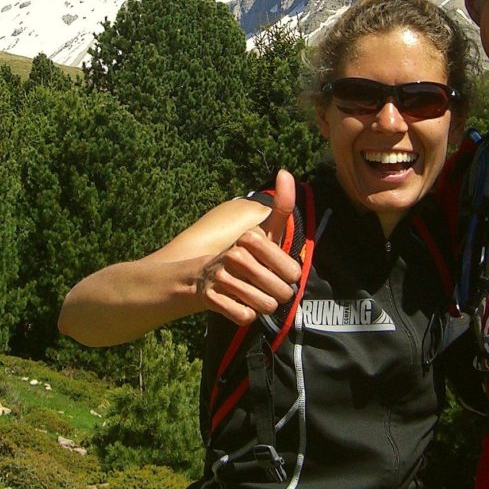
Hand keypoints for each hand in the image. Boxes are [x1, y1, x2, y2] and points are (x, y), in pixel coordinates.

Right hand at [197, 170, 301, 324]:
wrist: (196, 278)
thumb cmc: (242, 256)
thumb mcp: (262, 231)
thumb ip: (281, 205)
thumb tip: (285, 172)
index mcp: (251, 238)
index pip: (292, 271)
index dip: (289, 277)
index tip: (279, 273)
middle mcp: (236, 255)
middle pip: (281, 291)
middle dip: (278, 296)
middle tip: (266, 289)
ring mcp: (221, 277)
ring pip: (265, 306)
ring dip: (262, 307)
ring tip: (253, 297)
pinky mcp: (211, 298)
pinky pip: (245, 316)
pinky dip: (246, 315)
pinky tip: (238, 304)